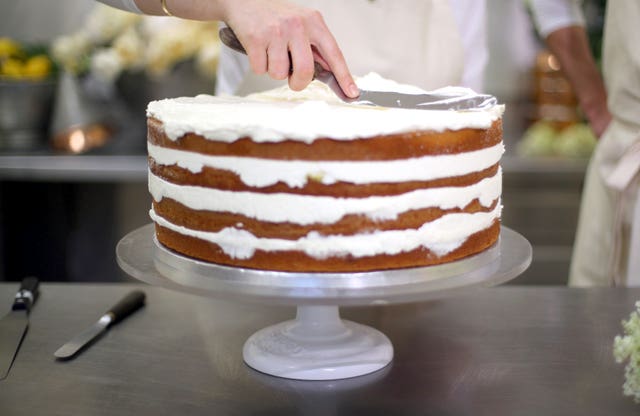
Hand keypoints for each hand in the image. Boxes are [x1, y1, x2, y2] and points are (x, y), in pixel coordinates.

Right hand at [220, 0, 358, 96]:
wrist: (244, 1)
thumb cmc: (276, 17)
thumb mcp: (302, 24)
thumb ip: (315, 47)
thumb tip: (330, 73)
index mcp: (314, 22)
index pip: (334, 53)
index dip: (344, 76)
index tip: (352, 92)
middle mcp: (297, 25)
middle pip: (305, 70)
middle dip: (298, 82)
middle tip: (293, 80)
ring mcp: (276, 31)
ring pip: (279, 73)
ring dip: (274, 71)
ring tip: (271, 54)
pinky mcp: (256, 38)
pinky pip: (261, 69)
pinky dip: (259, 65)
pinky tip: (259, 50)